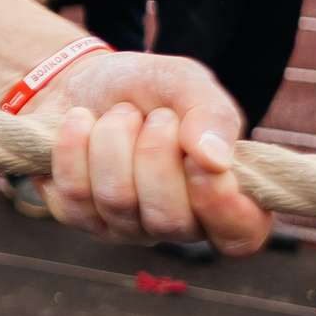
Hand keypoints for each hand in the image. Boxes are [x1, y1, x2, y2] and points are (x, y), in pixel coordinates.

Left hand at [30, 52, 268, 255]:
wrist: (83, 80)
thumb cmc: (148, 88)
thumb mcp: (187, 83)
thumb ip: (213, 114)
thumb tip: (216, 160)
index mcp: (223, 196)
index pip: (239, 236)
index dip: (221, 204)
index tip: (199, 157)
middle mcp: (178, 222)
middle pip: (169, 219)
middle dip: (156, 155)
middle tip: (156, 117)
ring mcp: (126, 226)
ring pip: (118, 201)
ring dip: (115, 141)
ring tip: (121, 114)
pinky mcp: (79, 217)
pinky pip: (75, 193)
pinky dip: (75, 145)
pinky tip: (81, 121)